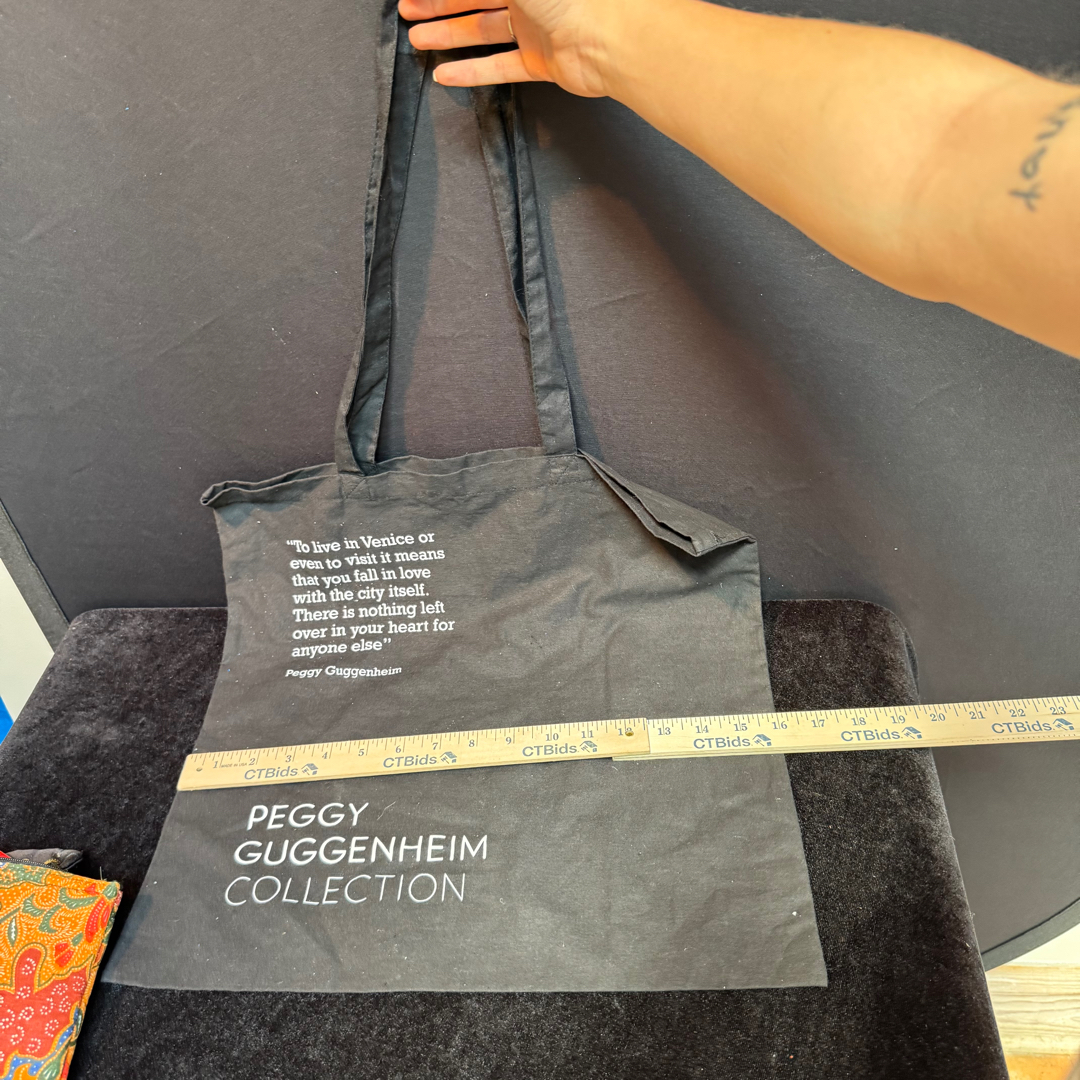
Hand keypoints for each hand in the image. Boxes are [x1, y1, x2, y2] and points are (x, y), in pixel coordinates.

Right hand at [396, 0, 625, 96]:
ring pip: (482, 32)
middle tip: (409, 11)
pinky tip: (447, 75)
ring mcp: (535, 30)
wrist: (610, 39)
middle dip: (438, 5)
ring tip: (418, 40)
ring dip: (448, 35)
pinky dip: (471, 72)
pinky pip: (499, 67)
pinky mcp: (541, 62)